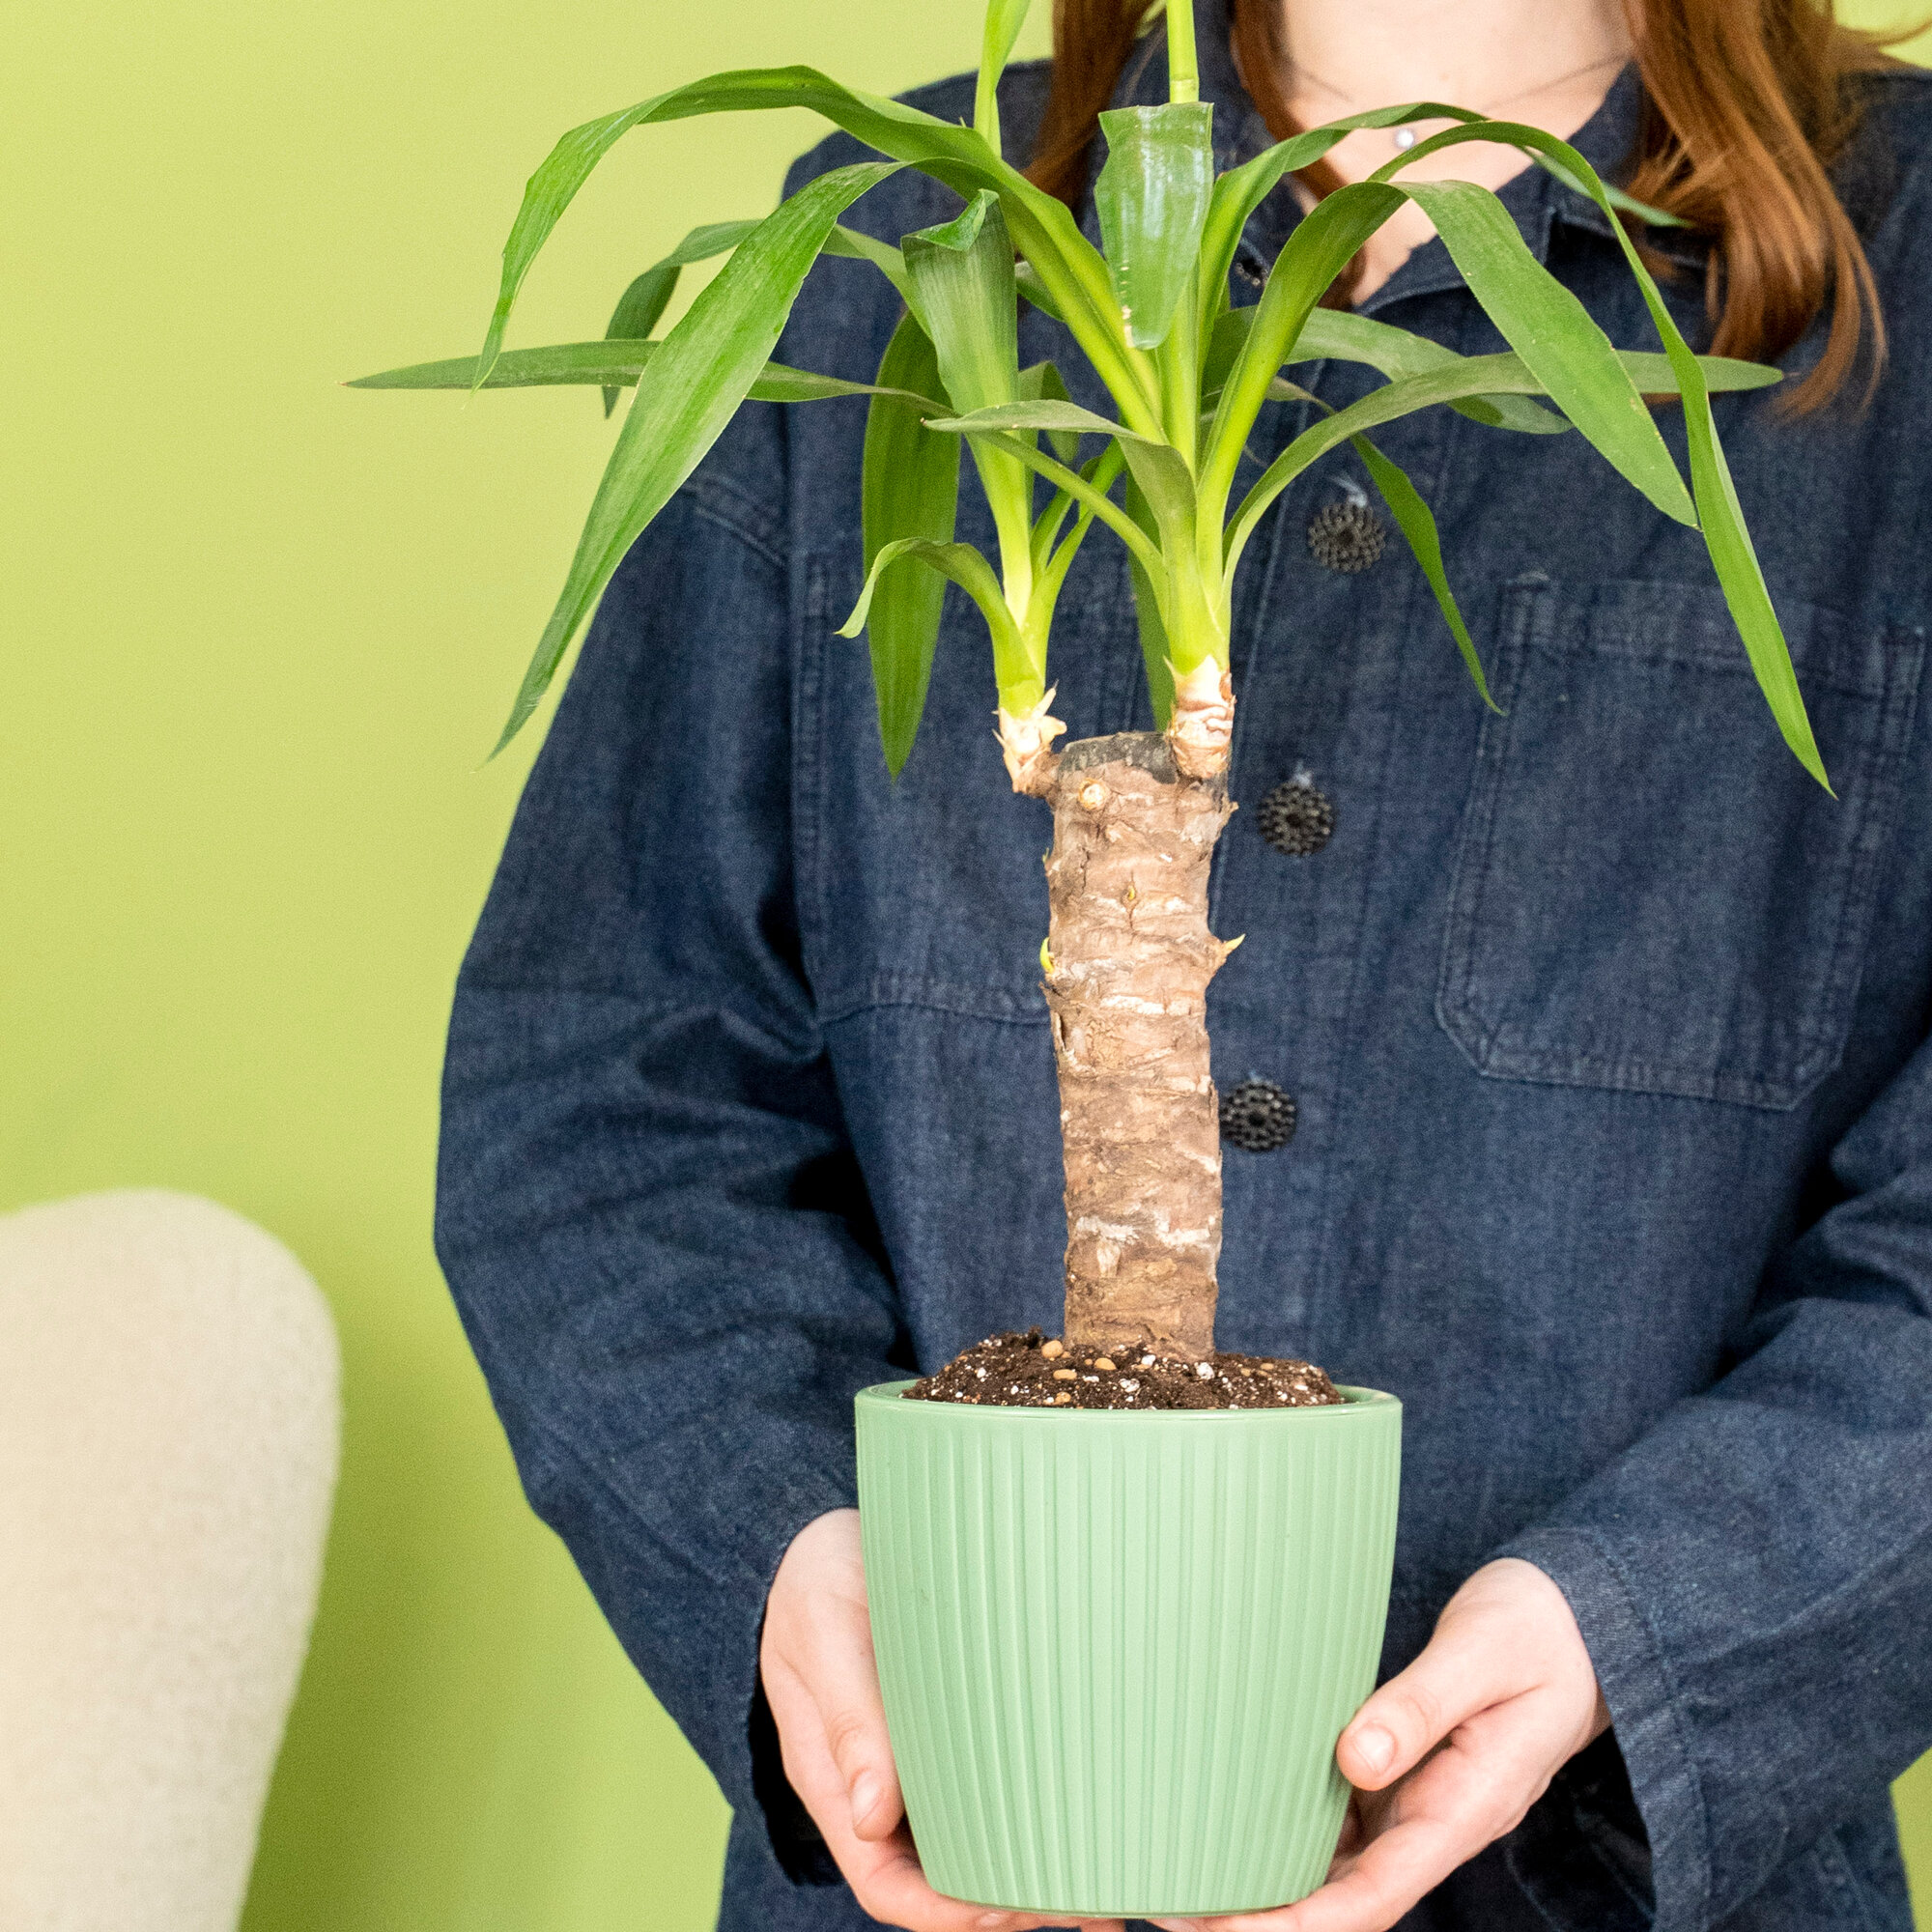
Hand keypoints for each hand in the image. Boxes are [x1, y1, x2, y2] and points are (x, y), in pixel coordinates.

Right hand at [761, 1508, 1122, 1931]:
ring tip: (1110, 1884)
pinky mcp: (948, 1721)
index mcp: (836, 1780)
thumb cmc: (816, 1580)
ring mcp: (916, 1756)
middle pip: (941, 1876)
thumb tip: (874, 1817)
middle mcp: (878, 1784)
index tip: (1009, 1912)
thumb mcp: (823, 1635)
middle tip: (1088, 1906)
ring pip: (973, 1835)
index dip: (946, 1911)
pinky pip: (990, 1779)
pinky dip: (1037, 1805)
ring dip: (1034, 1864)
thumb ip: (848, 1718)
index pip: (885, 1881)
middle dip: (1010, 1904)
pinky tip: (1091, 1811)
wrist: (820, 1539)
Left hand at [1150, 1558, 1608, 1931]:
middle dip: (1261, 1914)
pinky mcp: (1404, 1772)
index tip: (1227, 1928)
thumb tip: (1356, 1759)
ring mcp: (1418, 1800)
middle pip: (1342, 1897)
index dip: (1297, 1922)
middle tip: (1170, 1908)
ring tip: (1181, 1875)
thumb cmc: (1539, 1629)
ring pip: (1335, 1865)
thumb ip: (1421, 1705)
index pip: (1373, 1895)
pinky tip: (1233, 1821)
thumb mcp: (1484, 1653)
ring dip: (1265, 1879)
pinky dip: (1285, 1831)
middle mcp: (1436, 1820)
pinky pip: (1340, 1820)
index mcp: (1466, 1808)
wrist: (1581, 1620)